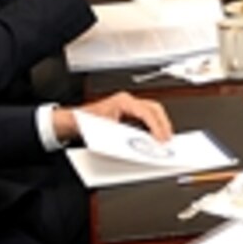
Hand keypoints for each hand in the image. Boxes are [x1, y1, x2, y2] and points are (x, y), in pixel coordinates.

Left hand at [52, 92, 172, 142]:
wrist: (75, 122)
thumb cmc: (86, 123)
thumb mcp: (108, 131)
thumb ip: (126, 137)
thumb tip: (141, 142)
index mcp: (123, 101)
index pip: (147, 112)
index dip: (156, 126)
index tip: (161, 138)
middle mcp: (127, 101)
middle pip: (154, 108)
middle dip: (163, 123)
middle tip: (167, 138)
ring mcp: (128, 105)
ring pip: (152, 111)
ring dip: (160, 124)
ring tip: (164, 137)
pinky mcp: (128, 111)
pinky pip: (146, 115)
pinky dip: (153, 125)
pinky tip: (154, 134)